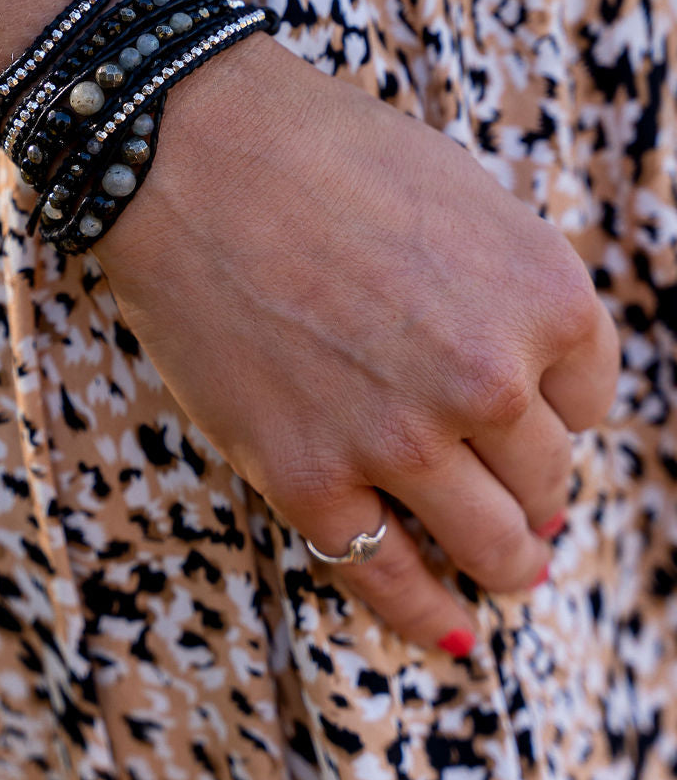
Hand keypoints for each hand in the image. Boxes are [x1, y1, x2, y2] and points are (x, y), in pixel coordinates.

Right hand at [96, 32, 619, 652]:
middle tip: (503, 477)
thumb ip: (509, 281)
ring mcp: (400, 439)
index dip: (556, 403)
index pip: (591, 396)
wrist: (187, 150)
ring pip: (496, 547)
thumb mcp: (459, 192)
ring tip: (503, 565)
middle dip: (528, 477)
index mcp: (544, 293)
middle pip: (546, 474)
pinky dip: (427, 616)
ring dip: (506, 561)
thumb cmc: (318, 149)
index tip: (524, 404)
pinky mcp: (310, 480)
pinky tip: (448, 630)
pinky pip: (390, 582)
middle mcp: (491, 377)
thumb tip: (530, 369)